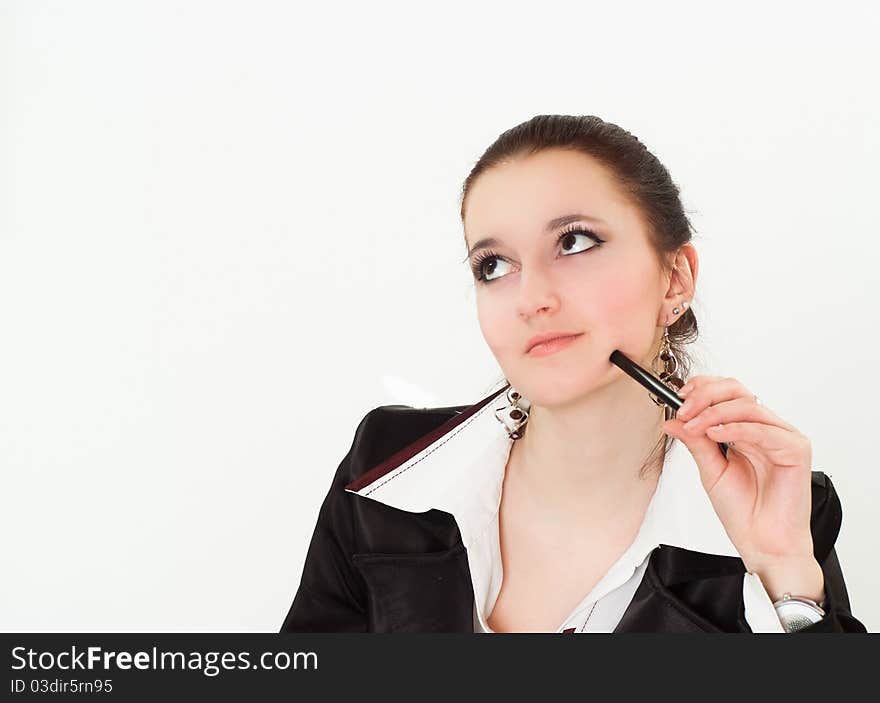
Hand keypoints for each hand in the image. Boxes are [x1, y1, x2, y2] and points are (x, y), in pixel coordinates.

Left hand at [661, 375, 824, 603]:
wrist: (762, 543)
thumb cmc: (743, 510)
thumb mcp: (710, 469)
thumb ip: (695, 442)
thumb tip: (672, 421)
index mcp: (747, 430)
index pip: (727, 393)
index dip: (703, 388)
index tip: (679, 397)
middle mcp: (766, 429)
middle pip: (738, 392)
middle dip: (706, 396)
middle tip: (684, 410)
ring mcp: (783, 437)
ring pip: (747, 406)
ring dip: (714, 412)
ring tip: (694, 426)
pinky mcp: (796, 450)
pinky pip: (762, 430)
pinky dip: (735, 428)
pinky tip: (715, 434)